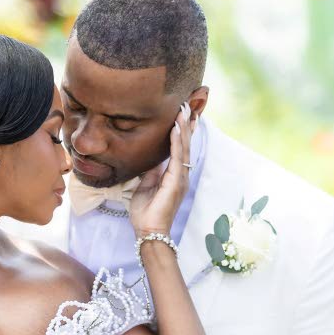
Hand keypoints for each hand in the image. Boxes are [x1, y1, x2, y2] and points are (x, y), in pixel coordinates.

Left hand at [128, 104, 196, 236]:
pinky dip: (176, 141)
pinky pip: (177, 157)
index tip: (183, 114)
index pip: (179, 148)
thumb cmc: (145, 212)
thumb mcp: (145, 185)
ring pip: (183, 147)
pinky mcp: (176, 182)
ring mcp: (180, 178)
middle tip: (188, 104)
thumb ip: (150, 171)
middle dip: (187, 124)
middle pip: (185, 144)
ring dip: (183, 128)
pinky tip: (176, 128)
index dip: (182, 131)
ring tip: (183, 110)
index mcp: (174, 175)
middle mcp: (181, 175)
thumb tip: (150, 158)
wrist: (148, 230)